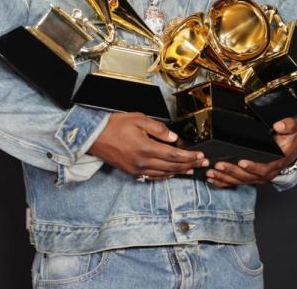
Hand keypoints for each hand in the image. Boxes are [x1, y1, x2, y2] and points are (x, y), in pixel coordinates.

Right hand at [88, 112, 209, 180]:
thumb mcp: (139, 119)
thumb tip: (174, 138)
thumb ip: (159, 129)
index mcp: (146, 148)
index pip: (174, 155)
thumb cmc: (114, 125)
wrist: (94, 136)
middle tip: (202, 164)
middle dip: (189, 165)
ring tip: (191, 169)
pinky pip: (152, 176)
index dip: (189, 156)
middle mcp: (142, 162)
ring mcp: (137, 169)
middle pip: (172, 166)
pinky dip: (164, 175)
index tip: (200, 156)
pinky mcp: (131, 171)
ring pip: (163, 173)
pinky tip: (171, 173)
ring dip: (179, 172)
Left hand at [206, 117, 296, 187]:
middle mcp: (266, 173)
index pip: (264, 167)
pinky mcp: (250, 178)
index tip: (241, 161)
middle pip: (248, 176)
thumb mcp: (293, 130)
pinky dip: (223, 182)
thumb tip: (279, 126)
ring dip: (224, 177)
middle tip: (219, 165)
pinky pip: (236, 183)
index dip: (253, 166)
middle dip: (232, 171)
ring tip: (211, 172)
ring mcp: (257, 177)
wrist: (291, 152)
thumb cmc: (288, 141)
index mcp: (276, 162)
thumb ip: (289, 126)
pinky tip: (212, 179)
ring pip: (240, 181)